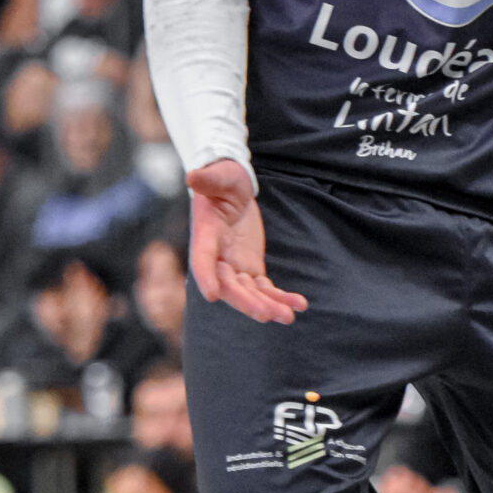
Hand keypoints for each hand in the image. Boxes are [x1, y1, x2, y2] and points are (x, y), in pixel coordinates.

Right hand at [187, 159, 306, 325]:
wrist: (232, 188)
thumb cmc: (223, 179)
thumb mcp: (219, 176)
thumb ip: (208, 180)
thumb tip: (193, 177)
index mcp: (205, 235)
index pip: (202, 259)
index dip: (206, 276)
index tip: (211, 295)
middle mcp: (217, 257)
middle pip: (228, 285)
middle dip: (246, 301)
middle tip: (266, 314)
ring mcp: (234, 266)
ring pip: (249, 293)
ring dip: (268, 306)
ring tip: (289, 317)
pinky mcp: (250, 268)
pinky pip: (265, 288)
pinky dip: (280, 298)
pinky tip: (299, 305)